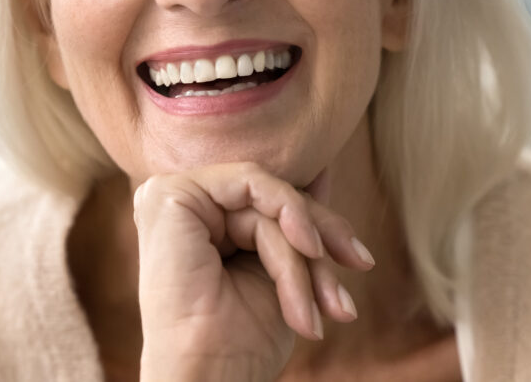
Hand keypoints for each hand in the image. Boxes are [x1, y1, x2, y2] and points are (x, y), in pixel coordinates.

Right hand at [133, 162, 375, 380]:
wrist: (210, 376)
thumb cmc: (241, 337)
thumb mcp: (282, 267)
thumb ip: (292, 217)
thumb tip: (323, 169)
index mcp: (197, 221)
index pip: (268, 202)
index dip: (320, 225)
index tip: (359, 259)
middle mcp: (180, 205)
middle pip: (271, 197)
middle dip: (322, 238)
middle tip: (358, 266)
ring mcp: (170, 196)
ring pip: (268, 197)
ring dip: (305, 253)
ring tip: (325, 303)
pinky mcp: (170, 194)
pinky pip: (252, 182)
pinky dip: (289, 215)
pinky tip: (307, 252)